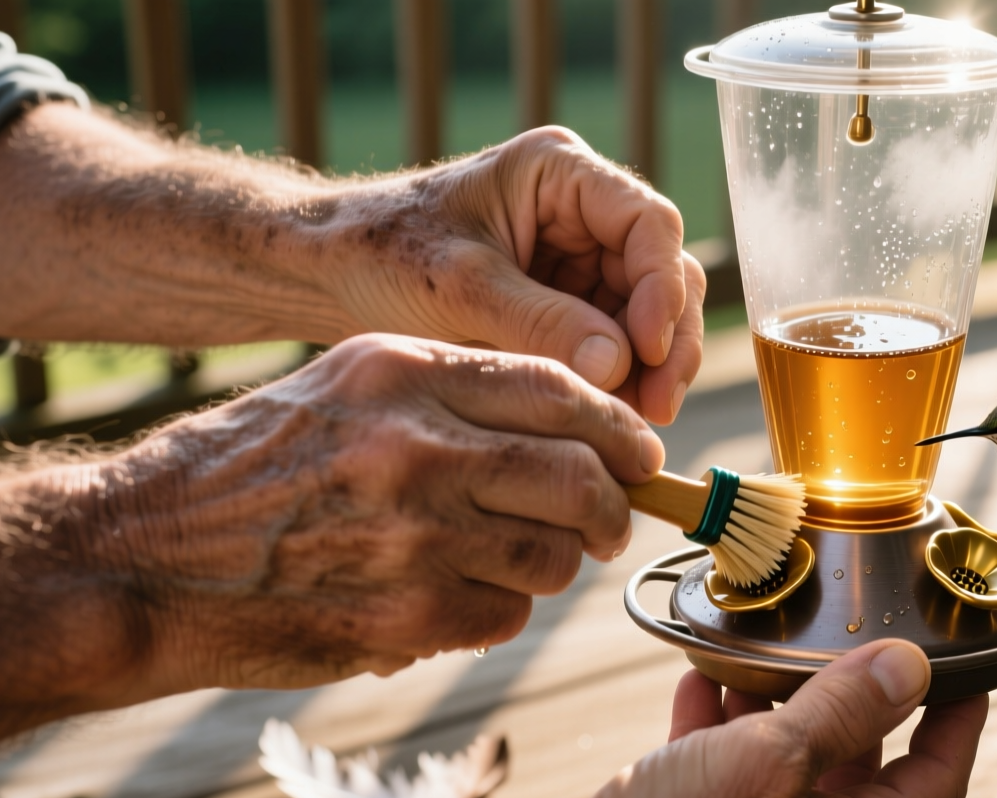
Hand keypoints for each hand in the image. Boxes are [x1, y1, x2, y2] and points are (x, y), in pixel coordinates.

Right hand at [0, 333, 664, 737]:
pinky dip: (496, 611)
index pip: (561, 390)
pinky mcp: (404, 618)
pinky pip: (506, 616)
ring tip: (504, 558)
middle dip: (613, 507)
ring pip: (554, 556)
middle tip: (608, 521)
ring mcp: (413, 537)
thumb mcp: (344, 386)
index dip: (619, 428)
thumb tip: (578, 427)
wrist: (139, 557)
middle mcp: (416, 447)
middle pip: (580, 479)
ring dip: (551, 564)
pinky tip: (445, 596)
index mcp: (402, 372)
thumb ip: (456, 393)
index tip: (642, 453)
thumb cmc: (248, 467)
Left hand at [319, 127, 705, 423]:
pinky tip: (608, 419)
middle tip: (656, 409)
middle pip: (664, 273)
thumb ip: (539, 322)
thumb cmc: (383, 255)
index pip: (648, 223)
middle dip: (664, 343)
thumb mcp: (459, 288)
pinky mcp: (571, 302)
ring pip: (650, 313)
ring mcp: (581, 257)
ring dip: (649, 370)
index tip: (646, 351)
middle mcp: (584, 211)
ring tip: (632, 426)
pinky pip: (617, 342)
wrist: (331, 273)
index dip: (662, 287)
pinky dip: (620, 381)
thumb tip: (617, 366)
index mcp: (560, 173)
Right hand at [424, 641, 987, 797]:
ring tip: (760, 645)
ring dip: (775, 698)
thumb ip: (844, 712)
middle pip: (858, 761)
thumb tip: (910, 669)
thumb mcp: (772, 764)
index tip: (968, 668)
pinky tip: (699, 676)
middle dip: (848, 693)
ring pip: (783, 758)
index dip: (959, 719)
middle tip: (842, 633)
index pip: (937, 777)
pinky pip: (720, 768)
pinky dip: (715, 720)